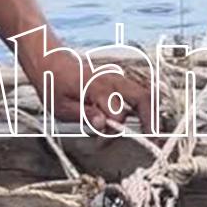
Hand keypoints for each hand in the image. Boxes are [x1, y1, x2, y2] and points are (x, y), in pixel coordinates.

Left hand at [25, 48, 153, 132]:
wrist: (53, 64)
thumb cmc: (55, 86)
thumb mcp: (61, 106)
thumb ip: (84, 115)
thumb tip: (103, 124)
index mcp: (97, 86)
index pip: (116, 113)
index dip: (112, 131)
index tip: (101, 143)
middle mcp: (112, 80)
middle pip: (143, 98)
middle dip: (151, 121)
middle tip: (154, 142)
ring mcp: (118, 79)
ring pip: (144, 95)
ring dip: (149, 115)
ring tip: (152, 135)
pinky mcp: (119, 83)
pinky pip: (138, 94)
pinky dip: (143, 109)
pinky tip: (143, 123)